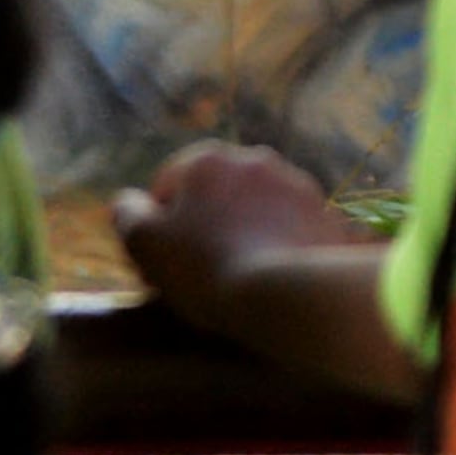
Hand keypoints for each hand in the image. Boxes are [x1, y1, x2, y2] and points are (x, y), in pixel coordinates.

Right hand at [113, 143, 369, 336]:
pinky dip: (285, 249)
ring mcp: (298, 187)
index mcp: (208, 158)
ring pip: (260, 210)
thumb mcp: (145, 243)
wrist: (288, 295)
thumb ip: (127, 214)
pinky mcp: (328, 218)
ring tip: (244, 280)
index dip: (160, 227)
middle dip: (209, 225)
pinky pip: (295, 232)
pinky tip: (277, 281)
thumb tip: (127, 203)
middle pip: (219, 194)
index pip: (170, 185)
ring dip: (249, 233)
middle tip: (203, 274)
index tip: (165, 266)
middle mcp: (254, 159)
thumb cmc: (206, 267)